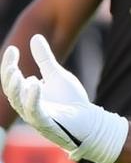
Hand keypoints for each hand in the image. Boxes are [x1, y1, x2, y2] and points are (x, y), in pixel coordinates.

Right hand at [1, 35, 127, 162]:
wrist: (90, 121)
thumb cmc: (72, 100)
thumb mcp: (57, 75)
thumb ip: (45, 59)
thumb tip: (35, 37)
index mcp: (27, 95)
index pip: (11, 79)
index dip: (8, 64)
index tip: (13, 49)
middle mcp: (27, 106)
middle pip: (10, 91)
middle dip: (8, 77)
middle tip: (11, 64)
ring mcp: (36, 117)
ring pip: (19, 103)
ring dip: (17, 88)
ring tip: (19, 74)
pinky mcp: (48, 125)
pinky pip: (35, 113)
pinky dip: (33, 99)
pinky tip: (35, 85)